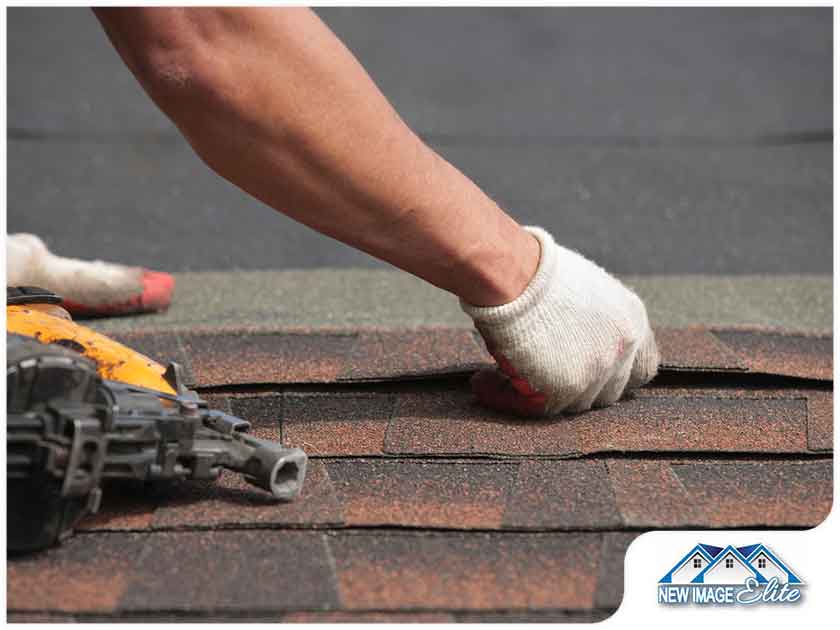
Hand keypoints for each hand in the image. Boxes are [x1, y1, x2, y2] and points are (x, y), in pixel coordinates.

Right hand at [461, 226, 658, 415]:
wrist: (512, 272)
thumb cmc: (534, 270)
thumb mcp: (585, 291)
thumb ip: (595, 323)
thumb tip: (577, 341)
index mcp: (631, 322)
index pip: (642, 369)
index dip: (616, 376)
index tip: (590, 373)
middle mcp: (622, 350)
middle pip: (608, 393)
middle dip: (577, 388)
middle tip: (540, 377)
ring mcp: (595, 372)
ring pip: (572, 405)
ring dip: (539, 394)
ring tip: (500, 378)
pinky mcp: (563, 389)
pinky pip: (533, 409)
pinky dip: (503, 397)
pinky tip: (481, 383)